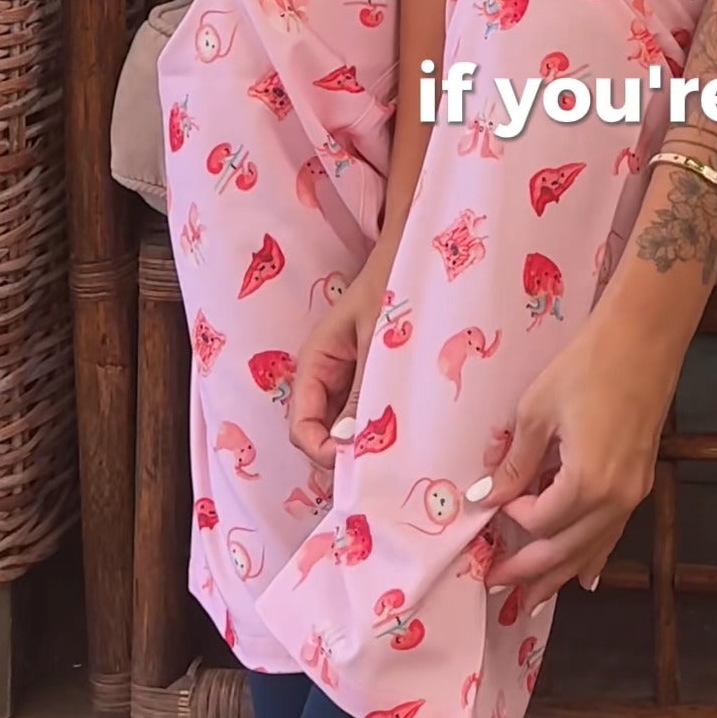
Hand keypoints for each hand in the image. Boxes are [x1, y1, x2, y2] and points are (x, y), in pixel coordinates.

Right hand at [288, 243, 397, 464]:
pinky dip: (380, 428)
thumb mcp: (377, 338)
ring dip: (365, 444)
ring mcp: (349, 380)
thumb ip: (362, 389)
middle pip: (322, 436)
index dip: (321, 452)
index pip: (302, 427)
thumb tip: (344, 445)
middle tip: (383, 469)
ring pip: (346, 430)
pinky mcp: (372, 379)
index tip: (355, 465)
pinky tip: (408, 433)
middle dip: (345, 455)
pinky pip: (367, 414)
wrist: (415, 249)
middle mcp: (327, 377)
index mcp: (315, 363)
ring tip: (400, 454)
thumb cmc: (393, 283)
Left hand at [482, 307, 681, 611]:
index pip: (538, 521)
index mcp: (586, 482)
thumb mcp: (537, 410)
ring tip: (532, 600)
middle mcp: (615, 498)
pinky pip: (613, 532)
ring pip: (592, 548)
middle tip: (495, 587)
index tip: (494, 500)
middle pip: (565, 549)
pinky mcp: (641, 482)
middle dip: (529, 571)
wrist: (644, 338)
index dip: (511, 516)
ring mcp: (633, 493)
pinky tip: (586, 577)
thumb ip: (515, 461)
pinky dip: (595, 556)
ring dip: (560, 574)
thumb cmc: (587, 366)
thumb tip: (487, 495)